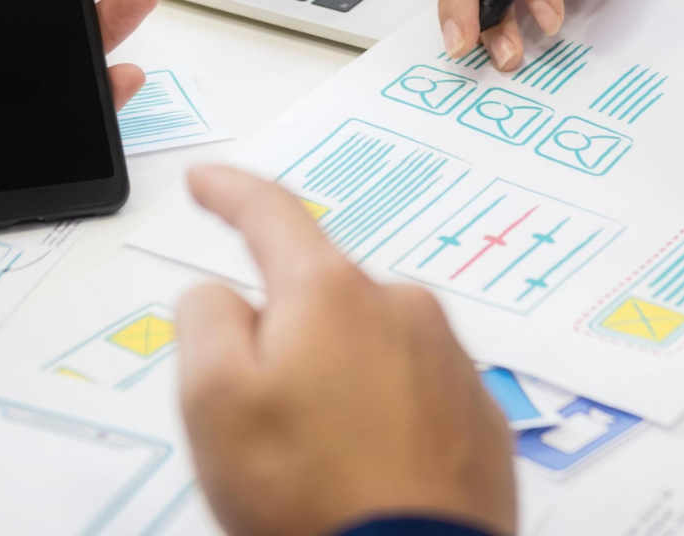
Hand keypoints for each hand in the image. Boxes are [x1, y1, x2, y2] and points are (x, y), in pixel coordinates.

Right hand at [176, 166, 516, 535]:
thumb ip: (205, 321)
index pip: (270, 214)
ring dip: (337, 391)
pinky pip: (412, 398)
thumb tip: (221, 295)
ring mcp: (449, 362)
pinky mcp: (477, 416)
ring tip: (319, 470)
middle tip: (264, 428)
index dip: (228, 193)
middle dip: (285, 345)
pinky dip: (383, 427)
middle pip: (319, 300)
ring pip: (367, 352)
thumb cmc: (314, 501)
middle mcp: (401, 309)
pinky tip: (364, 478)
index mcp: (331, 294)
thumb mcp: (214, 403)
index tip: (207, 183)